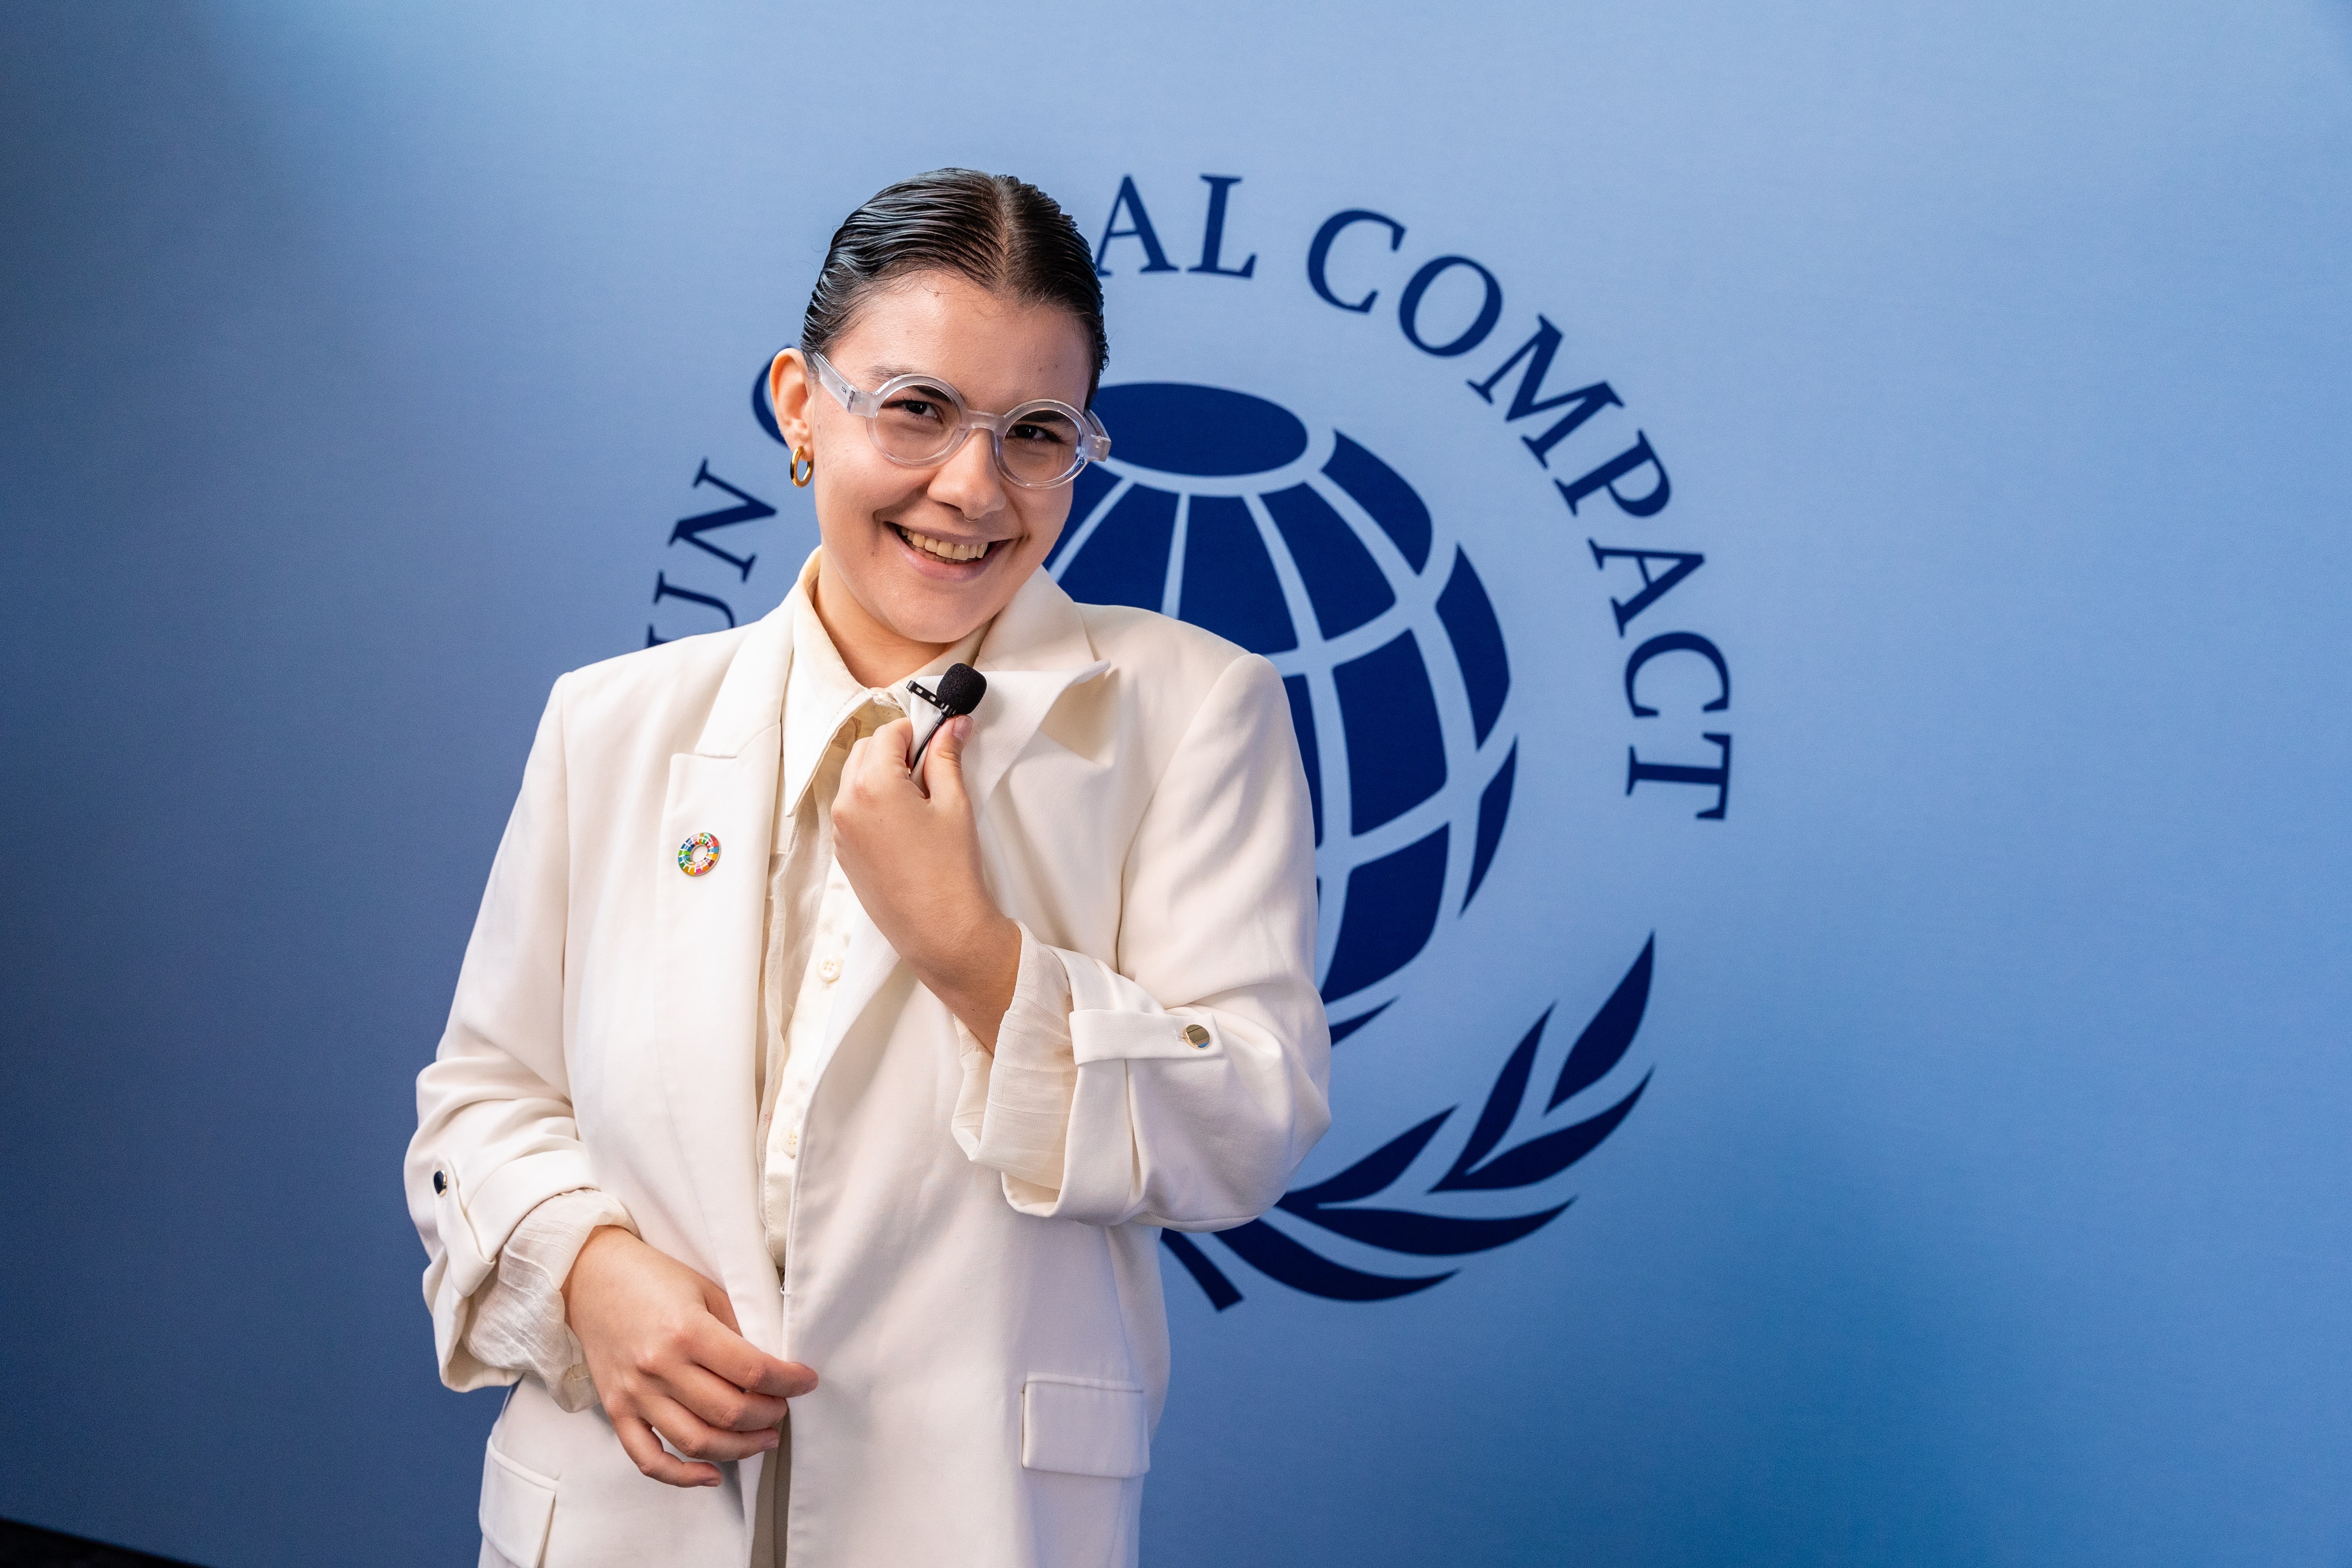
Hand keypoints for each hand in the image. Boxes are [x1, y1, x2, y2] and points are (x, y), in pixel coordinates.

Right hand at [563, 1227, 816, 1486]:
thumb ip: (736, 1329)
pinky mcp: (617, 1409)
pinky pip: (648, 1458)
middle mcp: (660, 1366)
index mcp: (687, 1331)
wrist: (591, 1277)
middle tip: (783, 1409)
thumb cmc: (653, 1278)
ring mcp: (635, 1393)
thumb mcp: (706, 1290)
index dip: (789, 1381)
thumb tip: (770, 1367)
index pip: (752, 1370)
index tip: (806, 1382)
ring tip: (763, 1439)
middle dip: (768, 1416)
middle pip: (728, 1412)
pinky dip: (681, 1476)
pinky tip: (711, 1475)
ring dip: (739, 1449)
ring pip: (695, 1442)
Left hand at [832, 714, 1020, 1048]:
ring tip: (920, 802)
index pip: (888, 733)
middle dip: (897, 752)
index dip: (918, 731)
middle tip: (933, 772)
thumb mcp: (955, 804)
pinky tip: (906, 825)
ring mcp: (840, 830)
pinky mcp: (843, 851)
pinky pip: (853, 809)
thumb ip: (947, 757)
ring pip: (856, 779)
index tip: (940, 742)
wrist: (940, 931)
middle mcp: (846, 803)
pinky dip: (874, 802)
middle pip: (866, 751)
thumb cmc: (950, 870)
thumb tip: (953, 724)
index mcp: (872, 785)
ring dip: (883, 776)